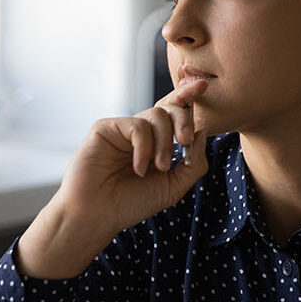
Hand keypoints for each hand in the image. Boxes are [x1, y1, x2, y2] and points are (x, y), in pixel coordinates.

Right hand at [14, 80, 210, 278]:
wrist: (98, 215)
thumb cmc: (131, 204)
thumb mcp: (173, 187)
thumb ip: (193, 163)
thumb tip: (202, 132)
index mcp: (154, 143)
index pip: (173, 114)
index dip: (186, 97)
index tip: (203, 86)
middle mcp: (139, 133)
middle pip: (169, 108)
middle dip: (183, 120)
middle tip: (184, 142)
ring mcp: (122, 129)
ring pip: (156, 115)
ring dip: (164, 143)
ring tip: (159, 168)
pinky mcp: (105, 128)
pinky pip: (138, 126)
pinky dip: (144, 148)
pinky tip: (138, 168)